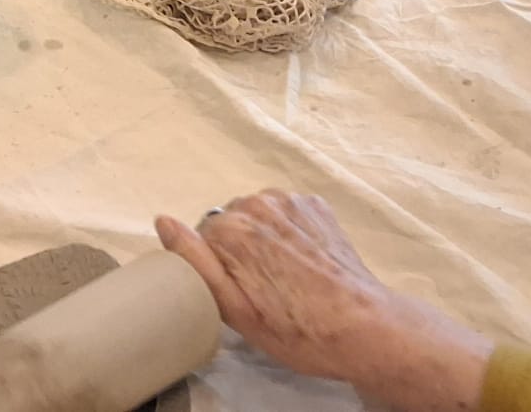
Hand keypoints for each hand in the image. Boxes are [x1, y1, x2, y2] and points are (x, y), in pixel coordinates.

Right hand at [155, 194, 492, 408]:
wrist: (365, 327)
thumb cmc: (300, 330)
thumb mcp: (236, 311)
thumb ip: (196, 262)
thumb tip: (164, 222)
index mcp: (231, 230)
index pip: (201, 239)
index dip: (217, 269)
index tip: (239, 292)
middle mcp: (257, 203)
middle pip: (227, 223)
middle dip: (237, 251)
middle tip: (263, 289)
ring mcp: (289, 200)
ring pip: (254, 214)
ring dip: (262, 238)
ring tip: (285, 276)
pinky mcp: (313, 204)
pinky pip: (282, 211)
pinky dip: (286, 230)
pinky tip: (301, 260)